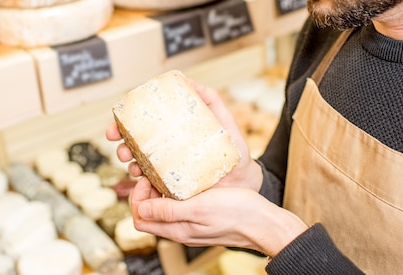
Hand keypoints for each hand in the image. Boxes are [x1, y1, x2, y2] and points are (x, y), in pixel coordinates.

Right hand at [106, 78, 262, 190]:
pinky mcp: (170, 187)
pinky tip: (141, 176)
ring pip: (137, 162)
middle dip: (120, 139)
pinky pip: (150, 184)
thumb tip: (189, 81)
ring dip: (126, 159)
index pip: (145, 123)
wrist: (244, 180)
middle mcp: (166, 149)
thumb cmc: (233, 150)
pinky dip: (140, 180)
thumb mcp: (224, 120)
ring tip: (128, 159)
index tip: (118, 116)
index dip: (126, 119)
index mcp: (173, 132)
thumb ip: (211, 100)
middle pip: (135, 142)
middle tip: (116, 139)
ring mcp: (166, 169)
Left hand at [129, 177, 306, 257]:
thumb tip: (141, 209)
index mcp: (177, 229)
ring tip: (168, 172)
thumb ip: (169, 210)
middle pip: (150, 213)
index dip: (137, 198)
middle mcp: (181, 229)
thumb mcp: (199, 208)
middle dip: (146, 193)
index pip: (140, 219)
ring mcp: (192, 225)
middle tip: (155, 172)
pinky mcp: (203, 218)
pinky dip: (177, 193)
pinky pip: (181, 207)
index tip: (147, 179)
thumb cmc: (236, 214)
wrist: (264, 223)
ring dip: (161, 192)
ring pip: (165, 209)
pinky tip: (187, 179)